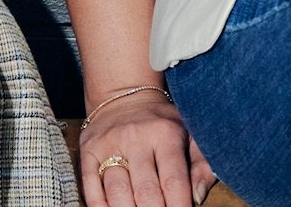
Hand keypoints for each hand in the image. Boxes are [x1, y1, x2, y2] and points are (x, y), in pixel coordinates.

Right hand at [78, 92, 217, 206]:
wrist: (124, 94)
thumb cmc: (163, 123)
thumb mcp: (190, 133)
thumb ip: (201, 165)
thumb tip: (199, 197)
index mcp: (165, 134)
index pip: (173, 181)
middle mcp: (135, 137)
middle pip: (145, 192)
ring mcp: (109, 144)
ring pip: (117, 193)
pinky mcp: (88, 150)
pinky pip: (91, 188)